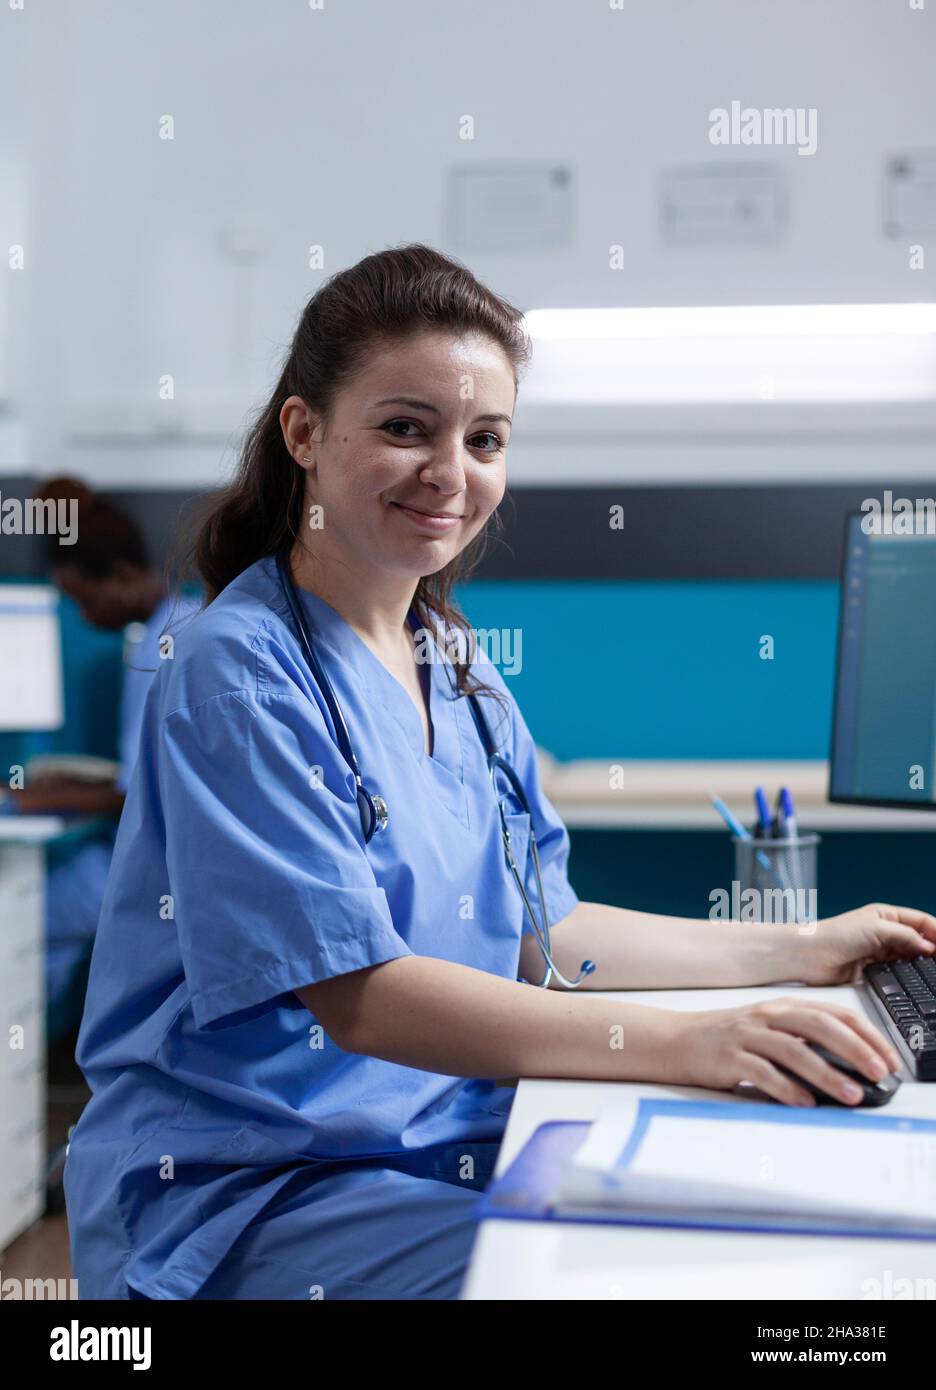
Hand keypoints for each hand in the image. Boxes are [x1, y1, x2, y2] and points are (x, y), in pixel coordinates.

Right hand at [668, 996, 900, 1106]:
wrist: (674, 1040)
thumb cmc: (727, 1039)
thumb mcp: (768, 1030)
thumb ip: (803, 1041)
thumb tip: (850, 1067)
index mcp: (782, 1007)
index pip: (834, 1014)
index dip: (866, 1034)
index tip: (889, 1057)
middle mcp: (767, 1016)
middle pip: (819, 1026)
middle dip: (855, 1050)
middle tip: (880, 1073)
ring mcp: (746, 1035)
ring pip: (794, 1050)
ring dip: (827, 1074)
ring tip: (851, 1094)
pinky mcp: (727, 1058)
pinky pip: (761, 1072)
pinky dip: (786, 1088)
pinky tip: (805, 1103)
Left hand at [794, 903, 935, 985]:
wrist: (809, 956)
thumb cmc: (834, 934)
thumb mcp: (877, 929)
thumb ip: (906, 937)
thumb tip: (929, 946)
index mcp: (886, 915)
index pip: (922, 921)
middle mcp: (885, 932)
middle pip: (919, 940)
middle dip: (933, 949)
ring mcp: (879, 952)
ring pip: (910, 957)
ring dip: (922, 963)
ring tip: (933, 972)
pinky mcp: (873, 970)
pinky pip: (898, 972)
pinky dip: (909, 975)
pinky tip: (916, 980)